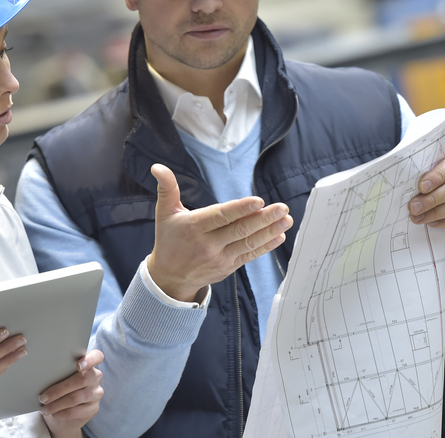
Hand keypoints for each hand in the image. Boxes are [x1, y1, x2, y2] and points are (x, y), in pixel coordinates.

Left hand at [39, 349, 103, 437]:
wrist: (64, 409)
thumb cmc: (61, 387)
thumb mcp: (60, 376)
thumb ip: (59, 371)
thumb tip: (44, 374)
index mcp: (89, 363)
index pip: (97, 356)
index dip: (90, 360)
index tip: (78, 365)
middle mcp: (96, 377)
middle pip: (82, 379)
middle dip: (59, 389)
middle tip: (43, 397)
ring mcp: (96, 393)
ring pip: (76, 398)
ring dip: (56, 405)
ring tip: (44, 408)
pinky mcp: (93, 408)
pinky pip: (75, 411)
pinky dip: (60, 413)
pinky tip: (52, 414)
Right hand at [148, 163, 292, 302]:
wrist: (169, 277)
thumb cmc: (169, 240)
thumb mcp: (164, 213)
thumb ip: (167, 188)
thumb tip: (158, 167)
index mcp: (194, 227)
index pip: (221, 216)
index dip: (240, 209)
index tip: (258, 201)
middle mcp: (208, 244)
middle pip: (239, 230)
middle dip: (263, 219)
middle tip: (281, 208)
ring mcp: (220, 257)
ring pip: (248, 243)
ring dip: (270, 231)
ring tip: (286, 219)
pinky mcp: (228, 267)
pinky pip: (250, 255)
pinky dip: (266, 246)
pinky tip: (279, 236)